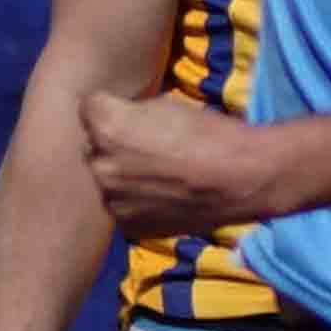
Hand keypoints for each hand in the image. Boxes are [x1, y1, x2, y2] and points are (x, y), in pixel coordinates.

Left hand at [84, 85, 282, 236]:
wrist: (241, 179)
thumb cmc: (208, 134)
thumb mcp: (164, 104)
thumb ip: (130, 112)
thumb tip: (119, 117)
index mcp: (106, 128)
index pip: (88, 108)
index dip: (110, 108)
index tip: (129, 114)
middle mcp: (100, 166)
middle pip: (92, 147)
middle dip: (111, 145)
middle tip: (145, 146)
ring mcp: (112, 202)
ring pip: (106, 180)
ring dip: (122, 175)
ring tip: (157, 173)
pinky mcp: (128, 227)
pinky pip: (122, 206)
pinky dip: (135, 201)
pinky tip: (162, 194)